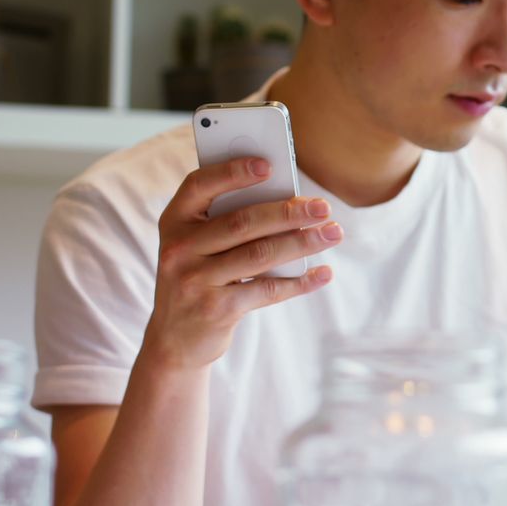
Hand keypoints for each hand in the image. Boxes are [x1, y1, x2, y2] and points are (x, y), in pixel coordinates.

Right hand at [144, 157, 342, 368]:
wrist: (174, 341)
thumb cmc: (199, 279)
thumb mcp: (199, 247)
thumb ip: (229, 223)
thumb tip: (290, 202)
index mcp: (175, 222)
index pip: (200, 185)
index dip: (233, 172)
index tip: (269, 164)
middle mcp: (179, 249)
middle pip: (242, 222)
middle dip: (288, 212)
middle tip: (323, 207)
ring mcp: (195, 280)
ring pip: (260, 254)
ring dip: (303, 242)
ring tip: (332, 233)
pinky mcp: (217, 309)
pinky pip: (267, 289)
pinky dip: (299, 282)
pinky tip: (322, 273)